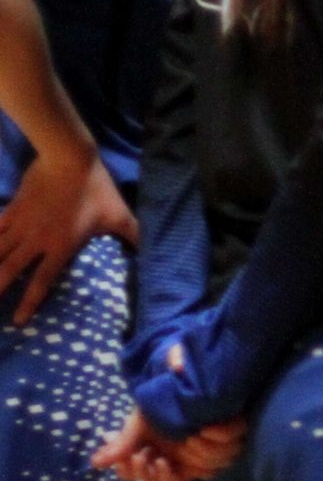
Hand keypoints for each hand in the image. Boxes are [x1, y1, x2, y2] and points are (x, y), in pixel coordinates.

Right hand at [0, 147, 136, 323]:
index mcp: (61, 247)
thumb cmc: (96, 189)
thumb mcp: (120, 215)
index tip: (18, 321)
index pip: (42, 282)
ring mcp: (22, 224)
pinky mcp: (13, 208)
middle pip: (10, 270)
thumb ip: (133, 235)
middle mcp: (36, 240)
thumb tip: (151, 251)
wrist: (68, 159)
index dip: (29, 303)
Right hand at [92, 408, 243, 480]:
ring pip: (198, 472)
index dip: (135, 472)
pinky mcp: (224, 447)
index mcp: (155, 453)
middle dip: (155, 472)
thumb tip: (94, 464)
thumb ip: (122, 444)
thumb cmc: (161, 403)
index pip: (142, 475)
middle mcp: (178, 459)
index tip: (130, 457)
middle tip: (149, 456)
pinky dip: (215, 443)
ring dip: (191, 457)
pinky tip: (206, 429)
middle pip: (166, 480)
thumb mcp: (140, 423)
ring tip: (186, 438)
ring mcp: (200, 456)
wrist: (188, 383)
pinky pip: (223, 457)